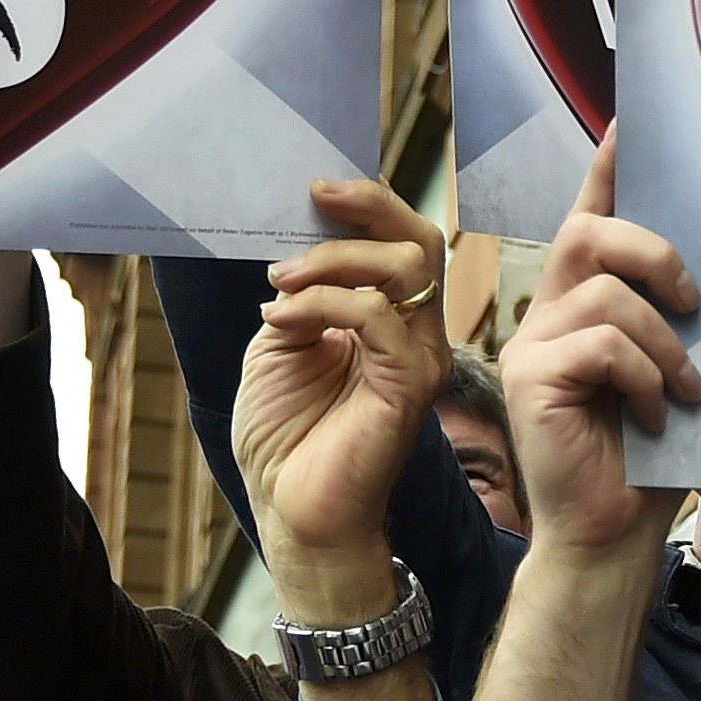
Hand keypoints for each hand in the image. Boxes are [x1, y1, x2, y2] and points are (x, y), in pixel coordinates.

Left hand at [229, 179, 452, 566]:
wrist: (292, 513)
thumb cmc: (285, 439)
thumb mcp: (281, 345)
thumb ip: (301, 296)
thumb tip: (297, 252)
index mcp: (393, 320)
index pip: (403, 240)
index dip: (368, 203)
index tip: (314, 188)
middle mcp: (417, 334)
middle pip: (421, 239)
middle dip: (368, 207)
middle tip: (314, 197)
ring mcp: (420, 358)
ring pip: (406, 267)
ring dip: (333, 259)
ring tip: (280, 281)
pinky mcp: (409, 386)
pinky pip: (375, 316)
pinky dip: (322, 303)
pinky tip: (279, 317)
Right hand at [505, 128, 700, 565]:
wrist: (610, 536)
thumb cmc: (646, 461)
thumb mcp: (670, 374)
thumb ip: (673, 323)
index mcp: (579, 303)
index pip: (588, 216)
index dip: (606, 168)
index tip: (630, 119)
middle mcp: (545, 312)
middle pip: (587, 234)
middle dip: (654, 252)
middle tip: (696, 301)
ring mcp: (531, 345)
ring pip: (606, 296)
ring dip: (664, 343)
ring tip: (684, 392)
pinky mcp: (531, 380)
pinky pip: (601, 346)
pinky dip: (644, 378)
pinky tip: (655, 417)